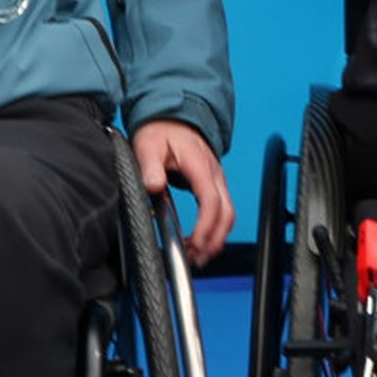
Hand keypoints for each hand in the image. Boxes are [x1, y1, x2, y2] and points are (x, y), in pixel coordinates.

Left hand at [133, 118, 233, 265]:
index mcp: (200, 165)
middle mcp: (214, 174)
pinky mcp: (213, 185)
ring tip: (197, 256)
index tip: (194, 243)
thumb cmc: (161, 131)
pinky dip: (215, 229)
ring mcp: (216, 180)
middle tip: (196, 258)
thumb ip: (150, 166)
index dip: (205, 225)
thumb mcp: (149, 145)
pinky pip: (221, 210)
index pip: (211, 200)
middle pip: (227, 212)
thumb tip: (153, 186)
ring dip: (216, 238)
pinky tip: (200, 240)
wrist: (173, 117)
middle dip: (215, 239)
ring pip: (228, 214)